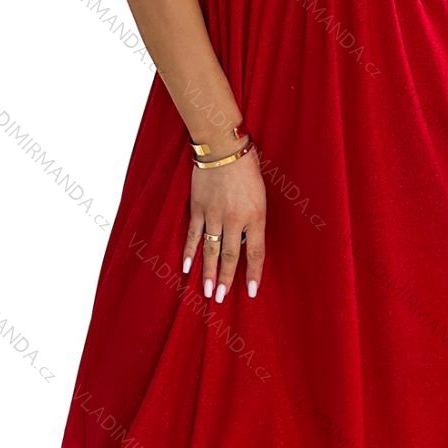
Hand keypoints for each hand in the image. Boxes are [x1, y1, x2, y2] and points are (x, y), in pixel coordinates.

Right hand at [183, 141, 266, 301]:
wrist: (224, 148)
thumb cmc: (247, 168)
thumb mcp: (260, 195)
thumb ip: (253, 219)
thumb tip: (244, 242)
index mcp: (255, 216)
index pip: (256, 253)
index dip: (254, 274)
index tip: (252, 292)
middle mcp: (235, 219)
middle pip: (231, 257)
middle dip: (227, 280)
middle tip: (222, 299)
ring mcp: (214, 215)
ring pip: (211, 250)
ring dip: (209, 273)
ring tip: (208, 291)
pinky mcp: (198, 208)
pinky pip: (193, 235)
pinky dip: (190, 252)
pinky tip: (187, 267)